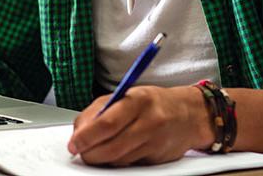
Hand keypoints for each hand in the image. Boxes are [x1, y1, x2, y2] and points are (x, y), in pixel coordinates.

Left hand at [67, 86, 212, 165]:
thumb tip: (78, 131)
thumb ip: (99, 110)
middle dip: (90, 153)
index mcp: (136, 100)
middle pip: (111, 147)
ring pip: (119, 160)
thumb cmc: (152, 103)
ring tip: (97, 151)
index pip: (106, 123)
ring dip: (102, 159)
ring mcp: (155, 142)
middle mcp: (148, 121)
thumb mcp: (125, 96)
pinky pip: (130, 165)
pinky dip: (118, 162)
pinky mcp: (158, 159)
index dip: (86, 137)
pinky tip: (116, 153)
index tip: (73, 144)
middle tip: (80, 152)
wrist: (188, 114)